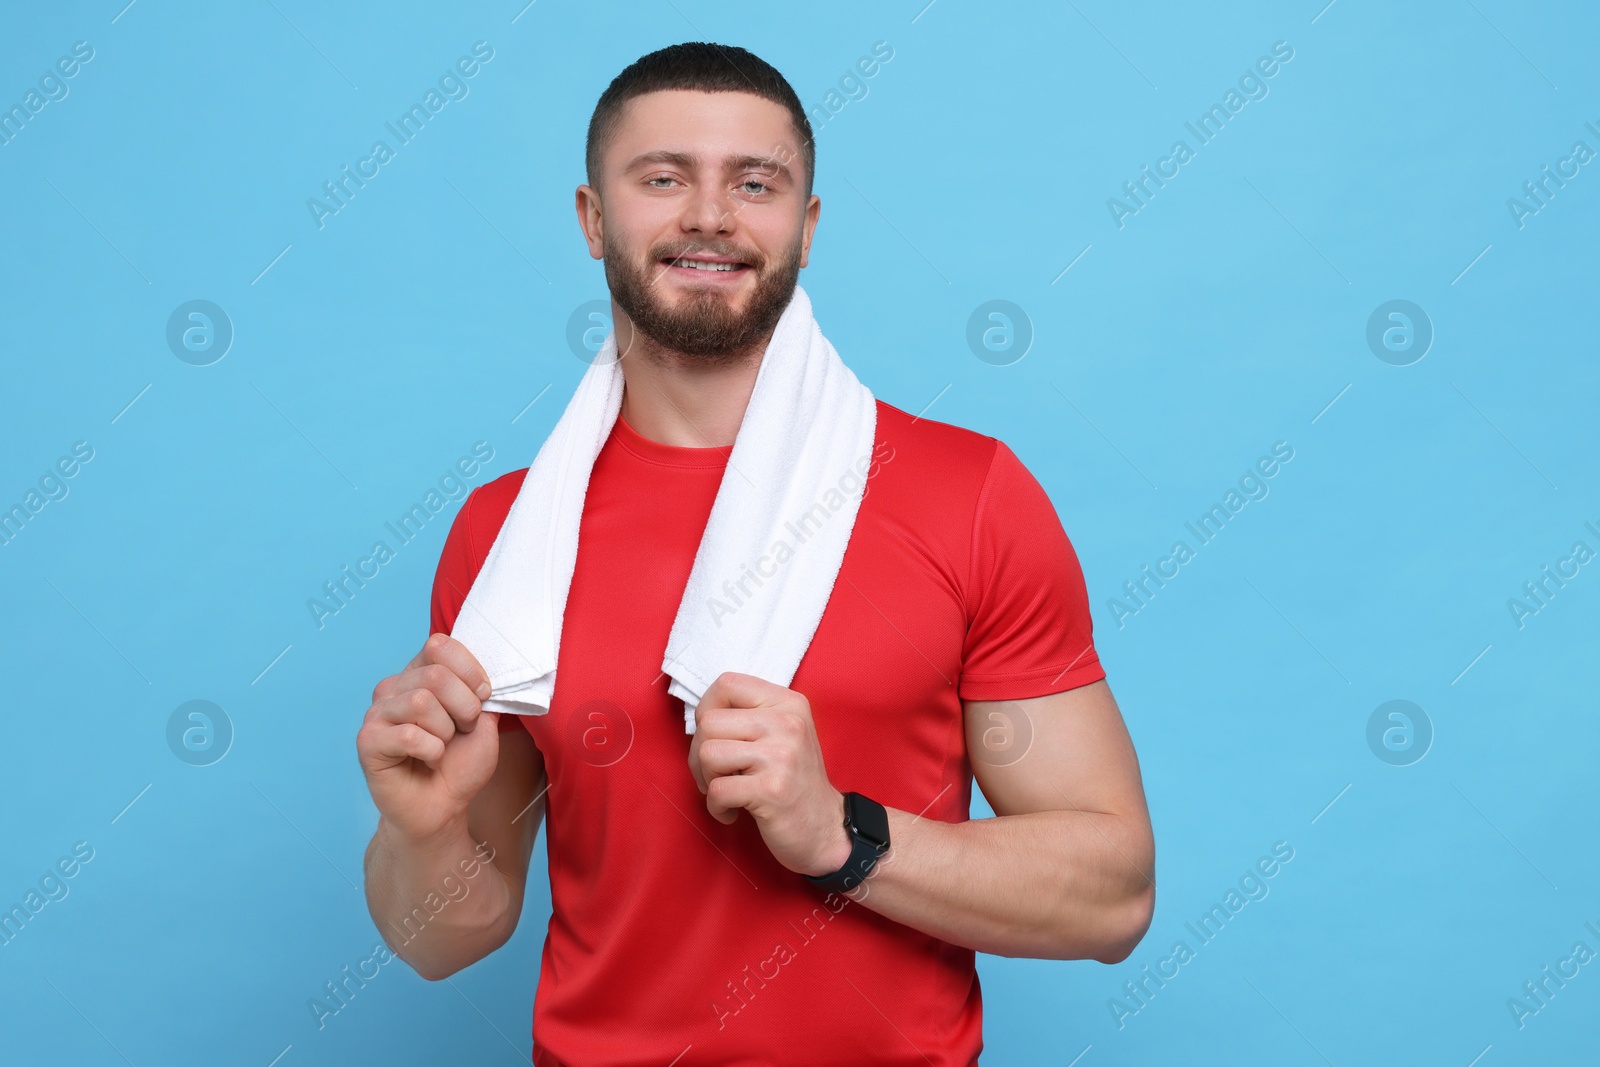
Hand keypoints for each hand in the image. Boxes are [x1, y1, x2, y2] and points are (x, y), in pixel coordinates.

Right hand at [357, 633, 499, 842]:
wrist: (442, 808)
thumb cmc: (459, 764)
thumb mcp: (484, 723)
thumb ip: (482, 693)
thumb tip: (486, 672)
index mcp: (419, 674)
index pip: (439, 644)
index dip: (470, 670)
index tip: (483, 696)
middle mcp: (394, 688)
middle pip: (435, 675)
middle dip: (464, 707)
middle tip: (463, 731)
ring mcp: (377, 713)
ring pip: (421, 702)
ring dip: (446, 732)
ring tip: (442, 747)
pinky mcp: (367, 741)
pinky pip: (408, 735)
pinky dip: (431, 751)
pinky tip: (428, 760)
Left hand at [686, 672, 852, 877]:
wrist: (825, 829)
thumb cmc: (793, 783)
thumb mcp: (781, 735)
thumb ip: (747, 717)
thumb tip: (699, 716)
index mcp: (788, 703)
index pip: (726, 684)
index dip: (706, 710)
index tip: (714, 737)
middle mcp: (787, 723)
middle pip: (709, 722)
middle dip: (699, 754)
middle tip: (717, 775)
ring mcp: (782, 756)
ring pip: (707, 754)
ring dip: (707, 781)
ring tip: (727, 792)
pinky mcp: (772, 790)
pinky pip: (717, 790)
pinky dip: (716, 807)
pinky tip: (733, 812)